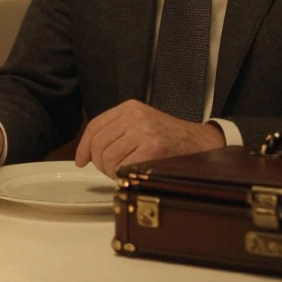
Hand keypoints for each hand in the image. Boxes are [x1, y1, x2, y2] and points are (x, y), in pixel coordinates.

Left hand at [74, 100, 224, 175]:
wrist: (200, 143)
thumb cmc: (169, 138)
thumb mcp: (141, 123)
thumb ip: (118, 131)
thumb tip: (88, 152)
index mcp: (129, 107)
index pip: (95, 126)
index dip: (84, 146)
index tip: (81, 161)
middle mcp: (135, 116)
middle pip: (98, 143)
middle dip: (99, 162)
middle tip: (109, 170)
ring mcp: (144, 131)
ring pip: (108, 157)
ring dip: (111, 171)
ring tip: (123, 172)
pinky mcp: (153, 148)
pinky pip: (123, 166)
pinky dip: (122, 174)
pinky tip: (131, 174)